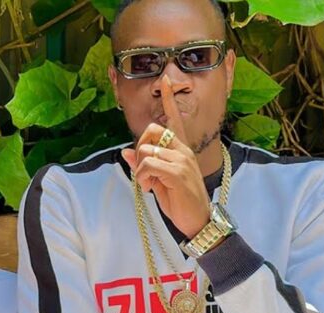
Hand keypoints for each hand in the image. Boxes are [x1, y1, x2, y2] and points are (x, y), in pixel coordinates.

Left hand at [121, 76, 210, 238]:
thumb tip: (125, 152)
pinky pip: (148, 165)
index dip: (169, 99)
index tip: (165, 80)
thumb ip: (144, 165)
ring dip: (140, 170)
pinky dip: (143, 177)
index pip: (175, 119)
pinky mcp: (177, 172)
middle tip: (143, 169)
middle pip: (152, 130)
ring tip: (148, 185)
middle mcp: (183, 150)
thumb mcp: (158, 181)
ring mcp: (182, 160)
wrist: (197, 220)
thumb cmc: (179, 201)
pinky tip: (149, 188)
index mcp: (181, 150)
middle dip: (140, 147)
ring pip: (146, 151)